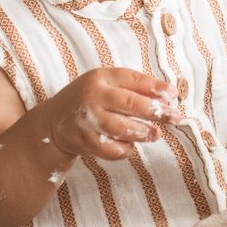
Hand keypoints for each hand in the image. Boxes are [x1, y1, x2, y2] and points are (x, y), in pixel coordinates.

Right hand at [37, 68, 179, 161]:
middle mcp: (92, 96)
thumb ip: (132, 87)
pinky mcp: (84, 141)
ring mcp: (87, 120)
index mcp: (100, 77)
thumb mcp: (104, 84)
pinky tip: (130, 145)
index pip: (132, 79)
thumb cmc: (87, 100)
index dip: (155, 87)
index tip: (173, 94)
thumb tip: (166, 97)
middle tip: (173, 117)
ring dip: (143, 132)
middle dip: (156, 112)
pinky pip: (111, 149)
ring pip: (122, 128)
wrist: (52, 122)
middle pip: (131, 104)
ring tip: (155, 134)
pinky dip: (125, 149)